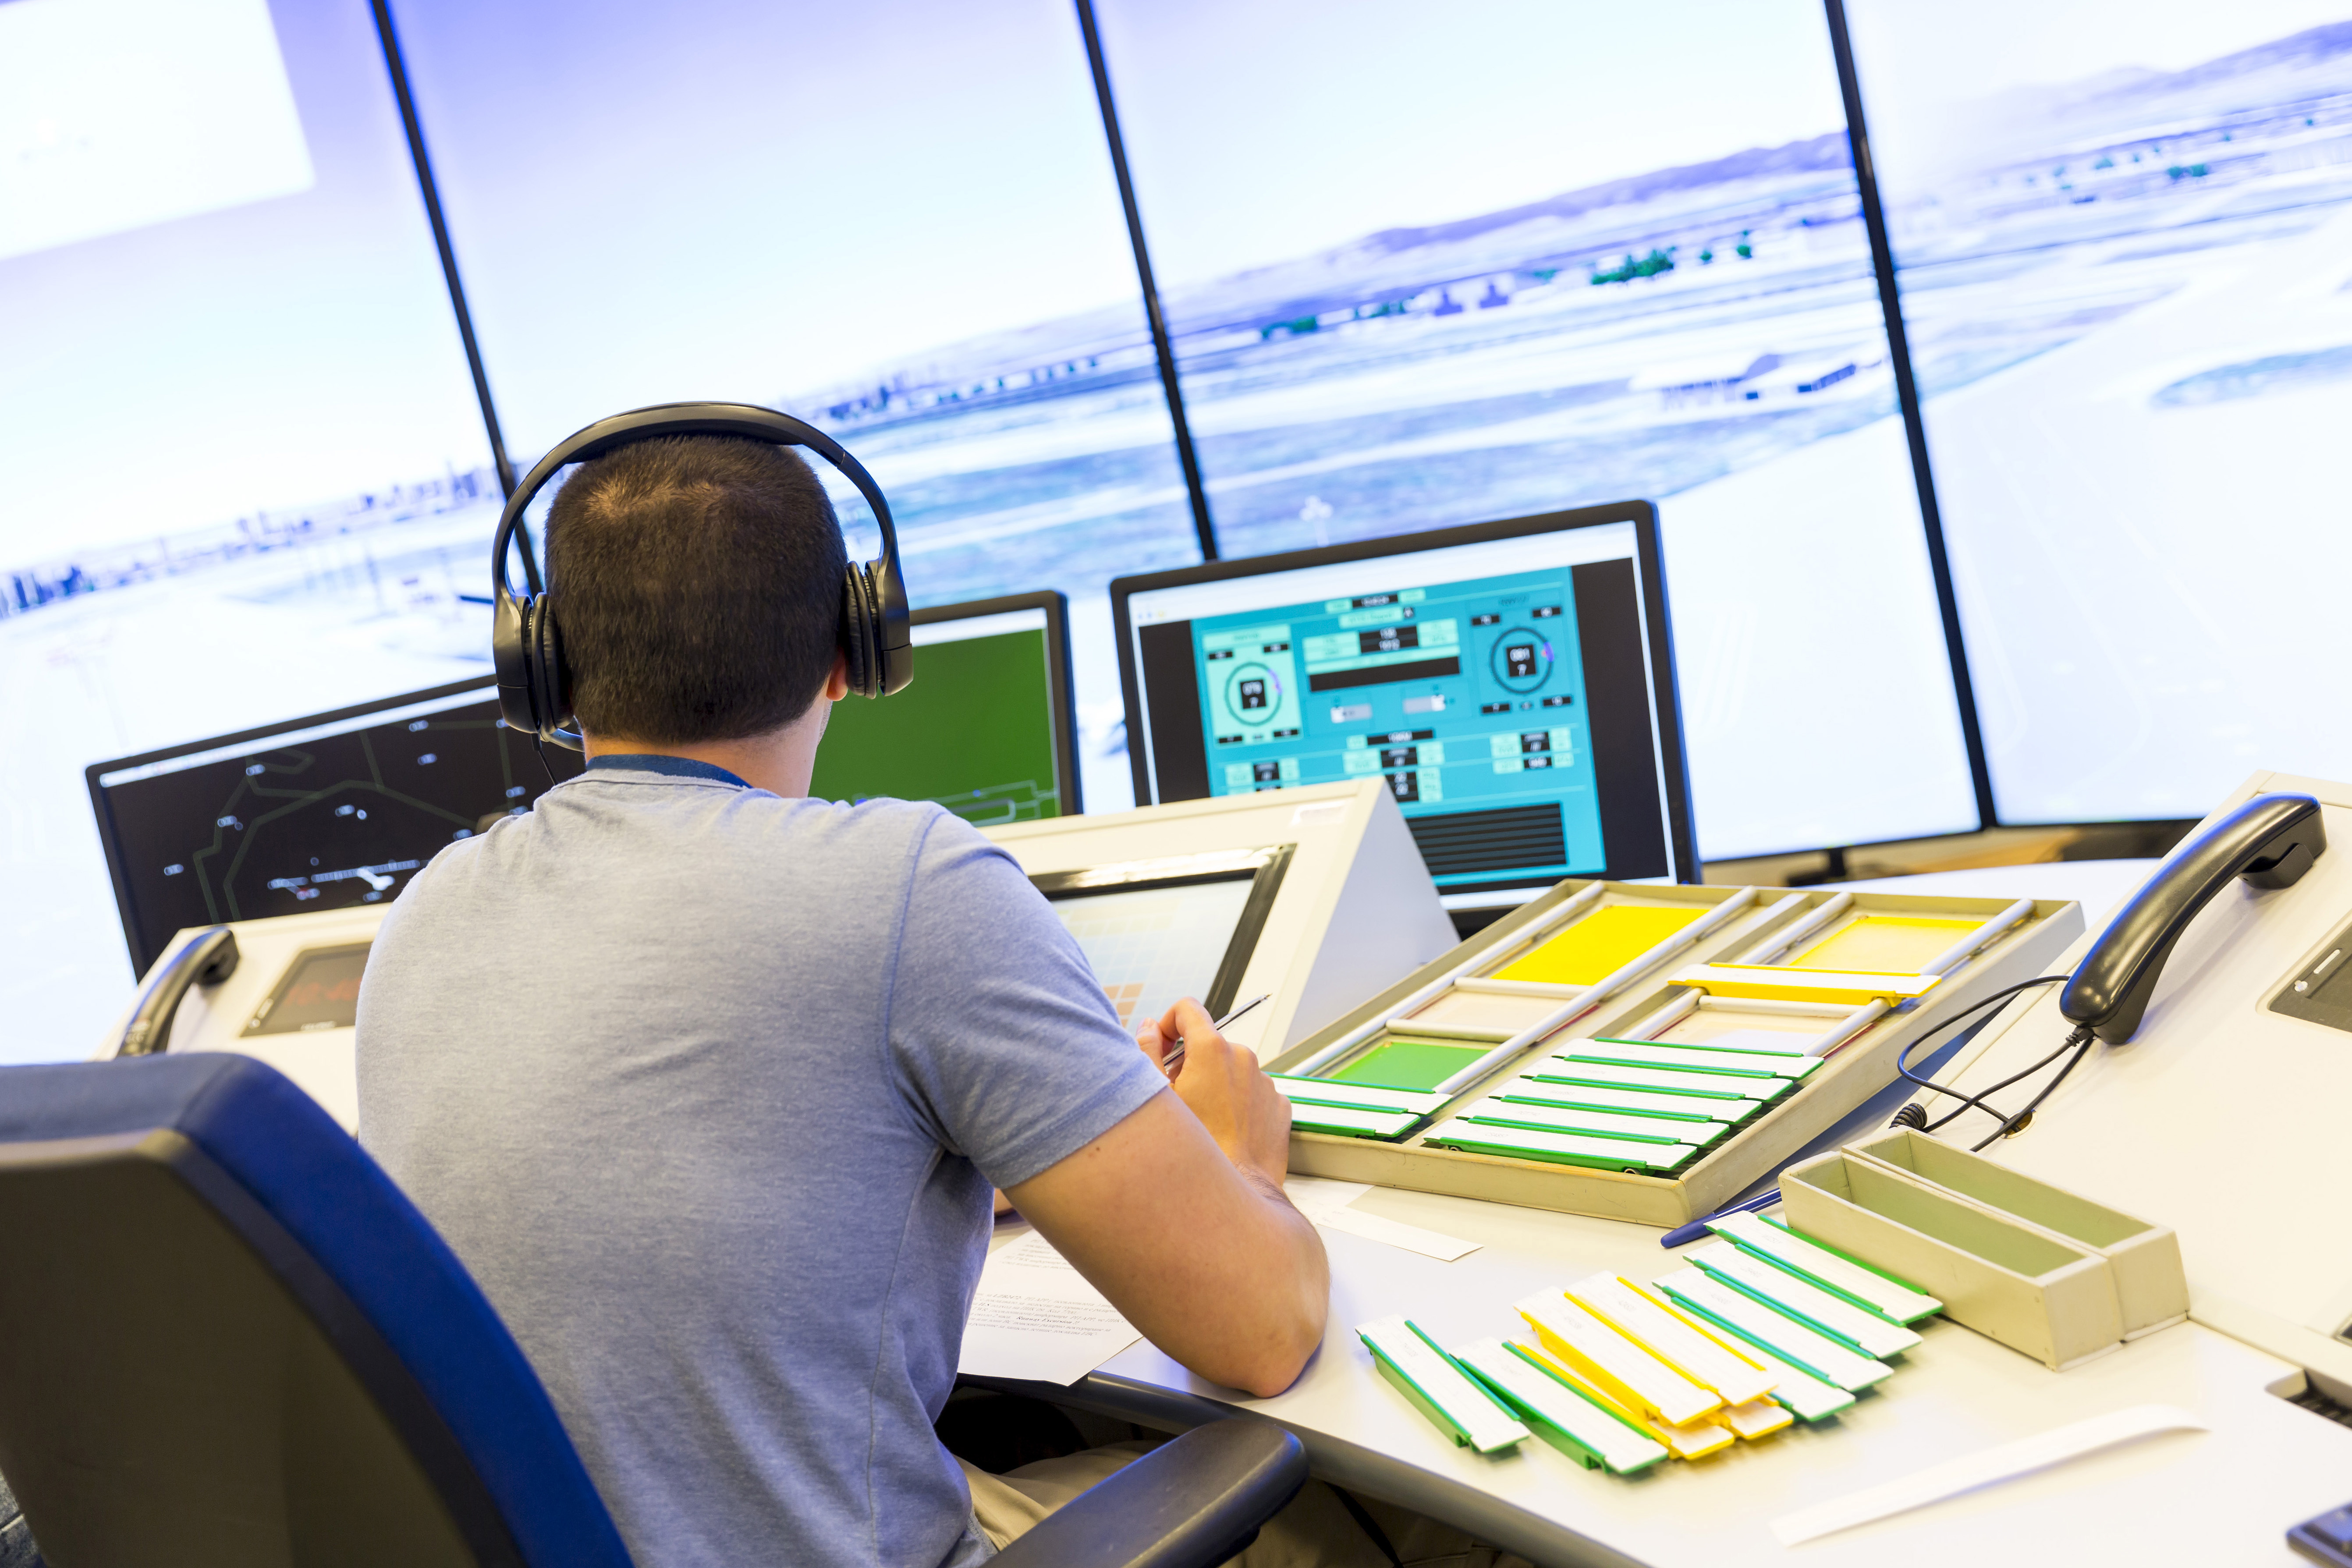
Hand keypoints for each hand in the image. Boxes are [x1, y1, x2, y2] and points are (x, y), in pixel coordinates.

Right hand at [1139, 997, 1291, 1187]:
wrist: (1237, 1193)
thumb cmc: (1194, 1151)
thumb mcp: (1157, 1099)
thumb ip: (1147, 1052)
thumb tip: (1149, 1028)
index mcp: (1212, 1049)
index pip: (1187, 1009)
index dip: (1168, 1024)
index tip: (1162, 1048)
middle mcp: (1244, 1058)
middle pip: (1208, 1044)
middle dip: (1190, 1064)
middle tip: (1178, 1099)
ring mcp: (1265, 1082)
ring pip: (1232, 1070)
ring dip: (1215, 1085)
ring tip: (1204, 1121)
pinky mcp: (1280, 1105)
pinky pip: (1253, 1093)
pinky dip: (1238, 1104)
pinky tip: (1226, 1131)